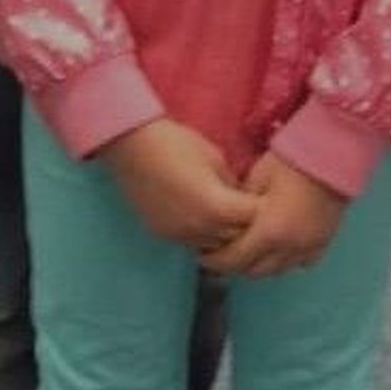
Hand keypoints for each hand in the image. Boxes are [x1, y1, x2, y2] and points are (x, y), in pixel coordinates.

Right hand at [106, 120, 253, 255]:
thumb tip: (240, 196)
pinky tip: (199, 215)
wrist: (132, 146)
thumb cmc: (176, 144)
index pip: (253, 218)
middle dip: (243, 222)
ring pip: (214, 245)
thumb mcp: (215, 158)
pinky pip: (192, 243)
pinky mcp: (163, 235)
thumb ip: (231, 183)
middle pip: (236, 237)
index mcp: (218, 208)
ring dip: (222, 232)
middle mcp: (201, 229)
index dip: (258, 206)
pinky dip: (201, 234)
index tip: (258, 195)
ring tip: (221, 212)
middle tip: (242, 204)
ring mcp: (180, 236)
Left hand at [199, 153, 345, 279]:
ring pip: (278, 271)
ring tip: (248, 253)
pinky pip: (302, 263)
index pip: (235, 260)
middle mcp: (289, 247)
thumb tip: (229, 218)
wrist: (333, 154)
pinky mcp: (324, 242)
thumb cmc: (292, 161)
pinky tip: (279, 250)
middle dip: (235, 266)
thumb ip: (240, 204)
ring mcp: (309, 247)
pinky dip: (287, 261)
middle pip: (255, 271)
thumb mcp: (257, 178)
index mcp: (269, 231)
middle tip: (223, 256)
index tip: (204, 256)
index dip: (215, 261)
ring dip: (260, 266)